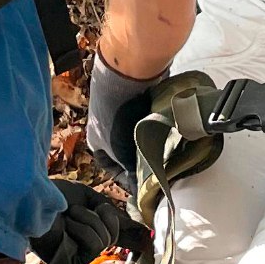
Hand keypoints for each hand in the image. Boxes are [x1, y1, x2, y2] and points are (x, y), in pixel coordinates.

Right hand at [86, 54, 162, 186]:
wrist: (127, 72)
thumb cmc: (118, 116)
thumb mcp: (121, 150)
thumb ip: (130, 171)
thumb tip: (139, 190)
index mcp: (96, 142)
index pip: (112, 169)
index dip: (128, 180)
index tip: (146, 187)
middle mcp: (106, 128)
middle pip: (127, 152)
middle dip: (143, 161)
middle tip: (162, 170)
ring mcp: (122, 113)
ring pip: (139, 137)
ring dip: (152, 144)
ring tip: (168, 152)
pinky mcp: (136, 100)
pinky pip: (148, 121)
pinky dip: (157, 127)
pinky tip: (168, 132)